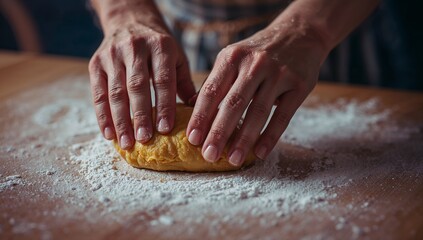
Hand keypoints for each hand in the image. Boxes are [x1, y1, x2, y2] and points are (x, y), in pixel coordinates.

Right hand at [89, 22, 194, 149]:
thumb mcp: (176, 57)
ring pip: (115, 92)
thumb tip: (198, 111)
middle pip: (137, 86)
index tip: (165, 129)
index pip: (163, 79)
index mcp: (160, 47)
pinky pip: (98, 93)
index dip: (164, 105)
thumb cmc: (159, 46)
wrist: (129, 20)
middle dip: (141, 115)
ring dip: (120, 120)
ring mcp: (112, 55)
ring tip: (127, 143)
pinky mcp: (96, 63)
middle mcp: (135, 48)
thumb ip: (184, 82)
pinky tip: (109, 133)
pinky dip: (102, 116)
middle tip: (145, 139)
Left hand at [186, 21, 328, 165]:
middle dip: (218, 132)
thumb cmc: (259, 52)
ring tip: (232, 159)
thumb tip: (193, 108)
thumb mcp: (234, 57)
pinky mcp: (298, 85)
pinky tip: (259, 153)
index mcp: (231, 57)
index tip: (192, 139)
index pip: (211, 91)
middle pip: (232, 103)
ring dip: (244, 139)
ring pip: (257, 112)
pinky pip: (282, 116)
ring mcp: (278, 74)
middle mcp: (254, 64)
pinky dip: (270, 136)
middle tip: (208, 155)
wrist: (299, 34)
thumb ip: (217, 81)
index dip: (200, 117)